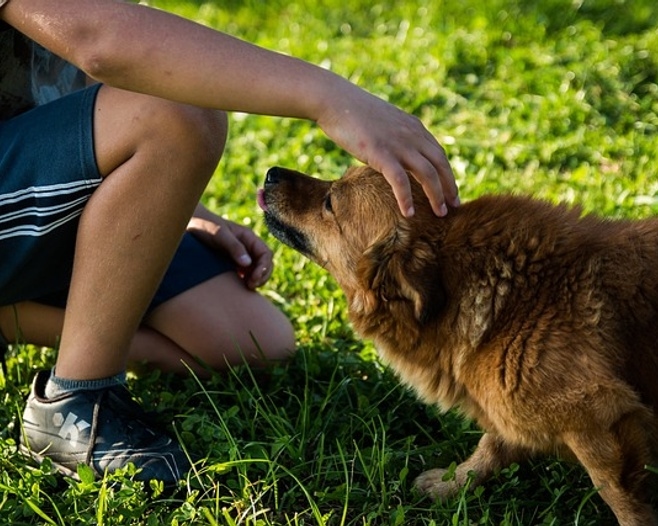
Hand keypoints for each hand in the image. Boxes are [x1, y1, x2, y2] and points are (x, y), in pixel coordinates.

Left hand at [187, 216, 272, 289]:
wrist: (188, 224)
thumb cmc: (204, 226)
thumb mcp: (219, 235)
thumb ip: (234, 247)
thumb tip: (248, 263)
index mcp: (248, 237)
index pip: (266, 254)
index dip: (264, 268)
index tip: (254, 278)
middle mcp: (247, 246)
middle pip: (265, 263)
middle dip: (262, 276)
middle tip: (251, 286)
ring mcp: (240, 255)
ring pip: (256, 270)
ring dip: (255, 279)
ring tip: (246, 287)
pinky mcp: (231, 262)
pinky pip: (245, 273)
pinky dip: (245, 280)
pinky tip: (238, 286)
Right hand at [315, 83, 458, 216]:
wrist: (335, 101)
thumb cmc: (353, 113)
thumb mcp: (383, 123)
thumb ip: (395, 136)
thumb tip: (394, 153)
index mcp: (414, 127)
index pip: (439, 154)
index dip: (447, 173)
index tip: (450, 191)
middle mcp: (412, 135)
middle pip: (440, 164)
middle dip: (449, 187)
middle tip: (454, 206)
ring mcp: (398, 144)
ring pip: (427, 174)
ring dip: (436, 196)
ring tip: (440, 214)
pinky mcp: (381, 153)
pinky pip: (400, 181)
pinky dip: (406, 199)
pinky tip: (409, 213)